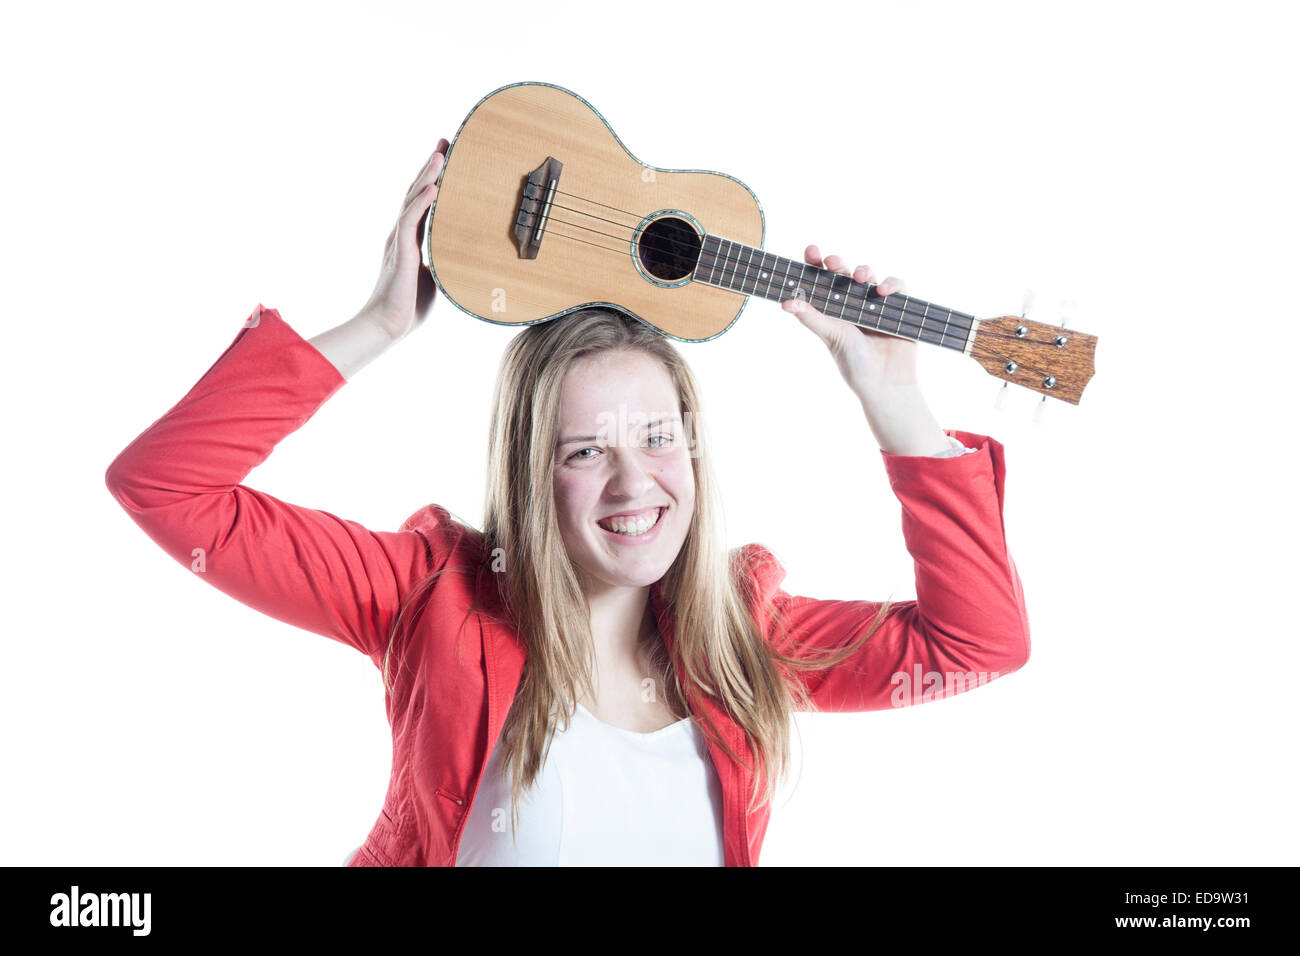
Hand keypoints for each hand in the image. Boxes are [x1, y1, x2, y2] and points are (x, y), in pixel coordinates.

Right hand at [358, 138, 447, 339]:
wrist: (387, 326)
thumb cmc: (408, 308)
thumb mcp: (434, 279)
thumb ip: (442, 263)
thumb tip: (460, 258)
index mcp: (411, 240)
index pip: (423, 202)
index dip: (433, 179)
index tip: (446, 157)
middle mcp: (403, 235)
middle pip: (417, 192)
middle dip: (431, 167)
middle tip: (445, 142)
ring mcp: (400, 241)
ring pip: (413, 200)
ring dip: (427, 176)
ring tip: (440, 154)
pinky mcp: (401, 252)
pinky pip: (411, 221)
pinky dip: (422, 202)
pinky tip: (433, 187)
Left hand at [782, 244, 917, 395]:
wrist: (885, 384)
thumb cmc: (855, 364)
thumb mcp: (831, 337)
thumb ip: (812, 319)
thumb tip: (785, 303)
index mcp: (832, 308)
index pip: (822, 280)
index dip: (816, 263)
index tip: (811, 251)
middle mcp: (852, 302)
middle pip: (843, 273)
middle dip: (837, 263)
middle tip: (831, 261)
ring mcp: (875, 303)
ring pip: (869, 276)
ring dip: (863, 270)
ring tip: (859, 278)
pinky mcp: (898, 307)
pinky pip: (897, 286)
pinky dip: (892, 284)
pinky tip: (884, 291)